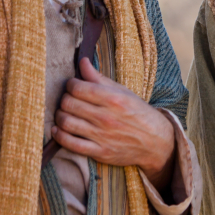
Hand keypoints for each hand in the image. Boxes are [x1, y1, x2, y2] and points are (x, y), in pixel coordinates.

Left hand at [52, 58, 175, 191]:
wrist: (156, 142)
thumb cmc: (139, 114)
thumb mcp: (124, 92)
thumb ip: (100, 78)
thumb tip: (82, 62)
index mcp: (113, 99)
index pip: (78, 88)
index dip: (70, 84)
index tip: (73, 85)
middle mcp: (106, 117)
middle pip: (69, 104)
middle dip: (64, 99)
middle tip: (68, 99)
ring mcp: (102, 136)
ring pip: (66, 122)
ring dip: (60, 115)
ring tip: (64, 112)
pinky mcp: (100, 152)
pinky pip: (70, 144)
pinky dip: (59, 135)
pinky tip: (58, 129)